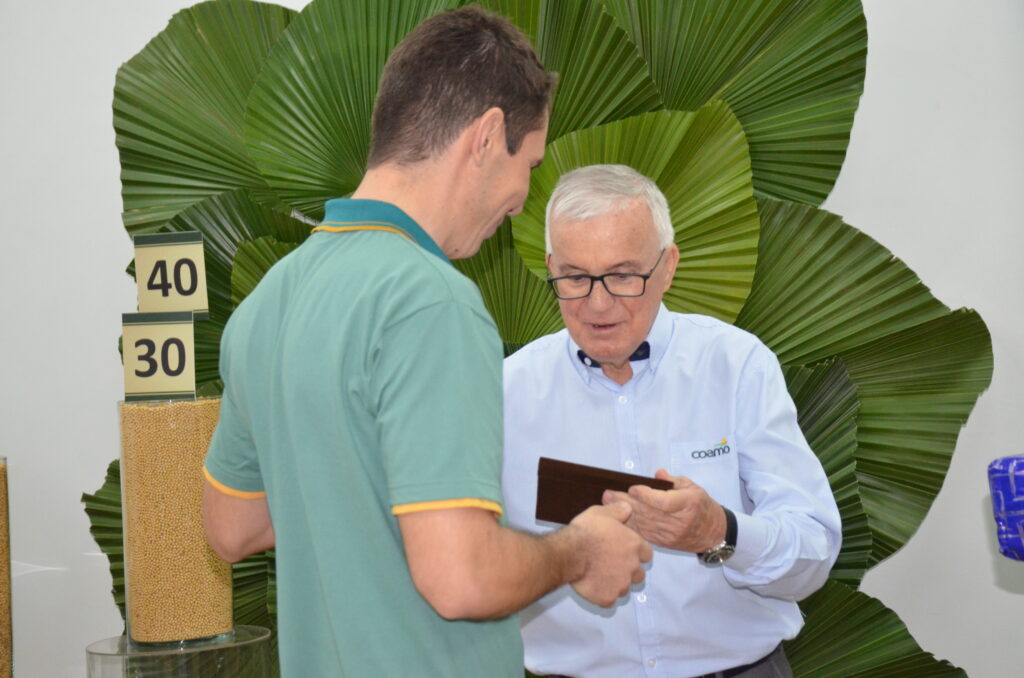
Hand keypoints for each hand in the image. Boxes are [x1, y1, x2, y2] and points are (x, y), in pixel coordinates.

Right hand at [565, 501, 652, 606]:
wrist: (570, 552)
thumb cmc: (586, 531)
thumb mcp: (602, 513)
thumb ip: (618, 511)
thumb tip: (628, 507)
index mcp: (634, 546)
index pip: (647, 554)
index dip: (637, 553)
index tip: (625, 551)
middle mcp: (632, 567)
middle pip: (639, 574)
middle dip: (629, 571)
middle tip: (612, 565)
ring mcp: (621, 584)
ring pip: (624, 588)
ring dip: (616, 583)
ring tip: (601, 576)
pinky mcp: (608, 598)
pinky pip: (609, 600)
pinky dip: (603, 595)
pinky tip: (593, 586)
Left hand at [603, 469, 725, 552]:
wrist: (713, 534)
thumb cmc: (702, 506)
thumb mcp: (693, 487)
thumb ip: (673, 481)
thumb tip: (658, 474)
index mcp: (688, 504)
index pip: (663, 502)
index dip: (646, 496)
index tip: (632, 488)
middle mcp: (678, 521)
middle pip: (649, 512)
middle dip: (626, 503)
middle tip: (609, 494)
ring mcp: (670, 534)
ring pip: (643, 524)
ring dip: (623, 514)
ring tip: (607, 504)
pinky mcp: (664, 542)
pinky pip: (644, 534)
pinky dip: (629, 525)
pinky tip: (617, 519)